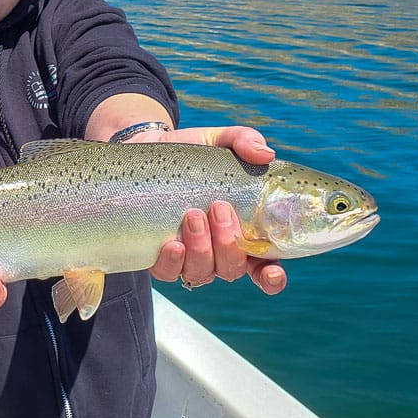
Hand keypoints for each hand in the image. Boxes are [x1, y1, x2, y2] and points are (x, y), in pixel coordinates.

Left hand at [141, 125, 286, 294]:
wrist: (146, 149)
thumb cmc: (191, 152)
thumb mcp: (218, 140)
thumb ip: (244, 141)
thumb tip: (266, 153)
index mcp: (243, 232)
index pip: (264, 267)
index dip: (271, 277)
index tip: (271, 272)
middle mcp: (218, 250)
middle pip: (233, 269)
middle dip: (229, 243)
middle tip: (219, 207)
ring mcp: (188, 256)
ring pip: (202, 272)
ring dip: (202, 249)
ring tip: (192, 214)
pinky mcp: (158, 256)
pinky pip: (169, 273)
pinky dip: (173, 262)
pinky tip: (172, 243)